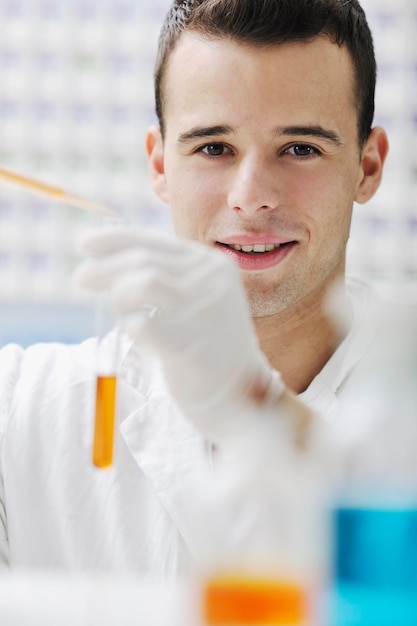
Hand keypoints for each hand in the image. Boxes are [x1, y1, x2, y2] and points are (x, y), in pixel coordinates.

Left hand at [75, 226, 285, 441]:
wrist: (239, 393)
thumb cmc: (207, 343)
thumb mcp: (196, 297)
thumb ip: (166, 275)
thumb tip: (105, 258)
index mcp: (212, 265)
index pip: (155, 242)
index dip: (116, 240)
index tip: (85, 244)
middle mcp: (212, 281)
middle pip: (143, 261)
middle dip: (104, 268)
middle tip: (80, 278)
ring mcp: (205, 311)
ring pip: (143, 283)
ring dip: (119, 296)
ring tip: (120, 312)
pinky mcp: (192, 345)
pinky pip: (142, 325)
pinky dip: (130, 327)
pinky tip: (138, 335)